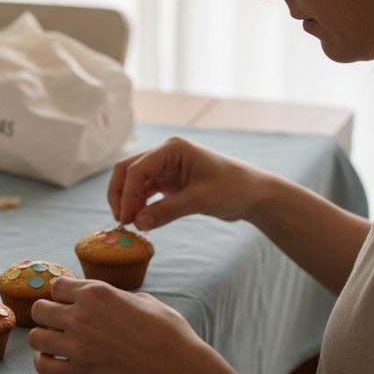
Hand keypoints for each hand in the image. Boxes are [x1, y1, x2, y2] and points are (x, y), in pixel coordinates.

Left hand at [27, 277, 208, 373]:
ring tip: (58, 343)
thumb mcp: (142, 299)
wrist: (176, 367)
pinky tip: (58, 361)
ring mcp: (77, 346)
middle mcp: (80, 316)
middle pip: (38, 309)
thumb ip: (114, 296)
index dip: (63, 294)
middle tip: (62, 323)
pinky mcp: (79, 373)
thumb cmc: (167, 331)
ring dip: (45, 338)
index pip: (56, 286)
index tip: (71, 303)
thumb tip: (104, 299)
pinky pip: (43, 366)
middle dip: (48, 314)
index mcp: (96, 293)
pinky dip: (45, 363)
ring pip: (35, 337)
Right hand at [108, 136, 270, 229]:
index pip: (137, 169)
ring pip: (134, 181)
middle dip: (121, 194)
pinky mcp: (170, 181)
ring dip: (129, 201)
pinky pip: (146, 191)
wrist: (253, 194)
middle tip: (121, 221)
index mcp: (172, 149)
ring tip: (131, 224)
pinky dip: (140, 204)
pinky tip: (141, 220)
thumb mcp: (200, 200)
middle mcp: (166, 154)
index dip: (126, 194)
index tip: (125, 219)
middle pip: (128, 170)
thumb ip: (167, 211)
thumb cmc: (232, 189)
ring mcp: (166, 167)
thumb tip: (138, 223)